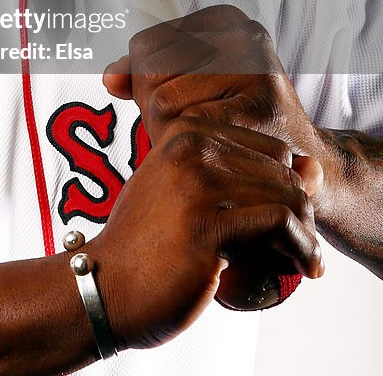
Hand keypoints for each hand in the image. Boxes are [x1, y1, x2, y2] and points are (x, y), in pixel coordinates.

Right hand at [90, 115, 322, 348]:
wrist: (104, 285)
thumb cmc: (149, 245)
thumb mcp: (193, 197)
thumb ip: (246, 178)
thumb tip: (313, 168)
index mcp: (185, 132)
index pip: (270, 147)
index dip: (288, 184)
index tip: (289, 220)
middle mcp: (190, 148)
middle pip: (282, 170)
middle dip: (302, 210)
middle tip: (298, 247)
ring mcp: (197, 184)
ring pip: (287, 194)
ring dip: (307, 233)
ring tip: (303, 259)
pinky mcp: (206, 225)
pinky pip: (279, 224)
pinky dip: (303, 248)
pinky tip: (305, 267)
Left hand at [102, 5, 324, 198]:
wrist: (296, 163)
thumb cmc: (231, 120)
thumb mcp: (188, 84)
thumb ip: (144, 73)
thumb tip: (109, 77)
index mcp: (224, 19)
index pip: (144, 46)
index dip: (143, 82)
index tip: (175, 102)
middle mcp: (244, 34)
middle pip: (150, 71)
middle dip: (152, 109)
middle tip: (185, 128)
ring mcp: (256, 69)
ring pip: (162, 101)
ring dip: (166, 133)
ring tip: (200, 141)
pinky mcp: (261, 110)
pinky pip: (188, 130)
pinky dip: (188, 150)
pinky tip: (211, 156)